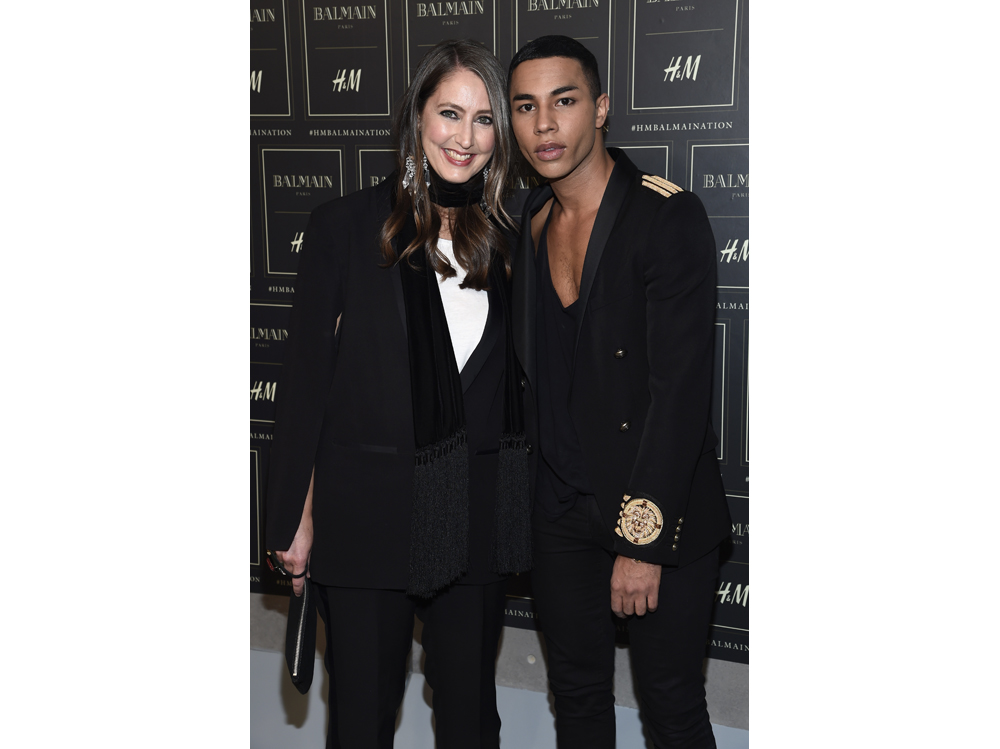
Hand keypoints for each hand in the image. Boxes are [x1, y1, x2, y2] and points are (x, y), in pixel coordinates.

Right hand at [276, 469, 314, 596]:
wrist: (297, 514)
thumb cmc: (306, 527)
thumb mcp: (312, 546)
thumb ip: (309, 560)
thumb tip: (308, 571)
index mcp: (298, 558)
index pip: (298, 579)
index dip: (298, 588)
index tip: (299, 593)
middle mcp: (287, 557)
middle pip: (291, 572)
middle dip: (296, 570)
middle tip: (302, 564)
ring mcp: (279, 552)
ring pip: (284, 563)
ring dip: (290, 561)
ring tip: (296, 550)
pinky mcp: (274, 546)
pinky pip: (279, 555)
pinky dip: (284, 554)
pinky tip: (290, 546)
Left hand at [610, 555, 660, 617]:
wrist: (641, 549)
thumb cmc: (627, 558)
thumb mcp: (616, 572)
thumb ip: (617, 587)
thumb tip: (620, 598)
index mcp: (616, 587)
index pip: (616, 608)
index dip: (620, 614)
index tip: (623, 614)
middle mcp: (628, 592)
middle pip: (629, 611)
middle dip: (630, 611)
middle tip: (633, 608)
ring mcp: (641, 591)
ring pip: (641, 612)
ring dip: (641, 610)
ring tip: (642, 605)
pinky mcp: (653, 589)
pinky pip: (652, 606)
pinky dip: (652, 607)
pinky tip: (650, 603)